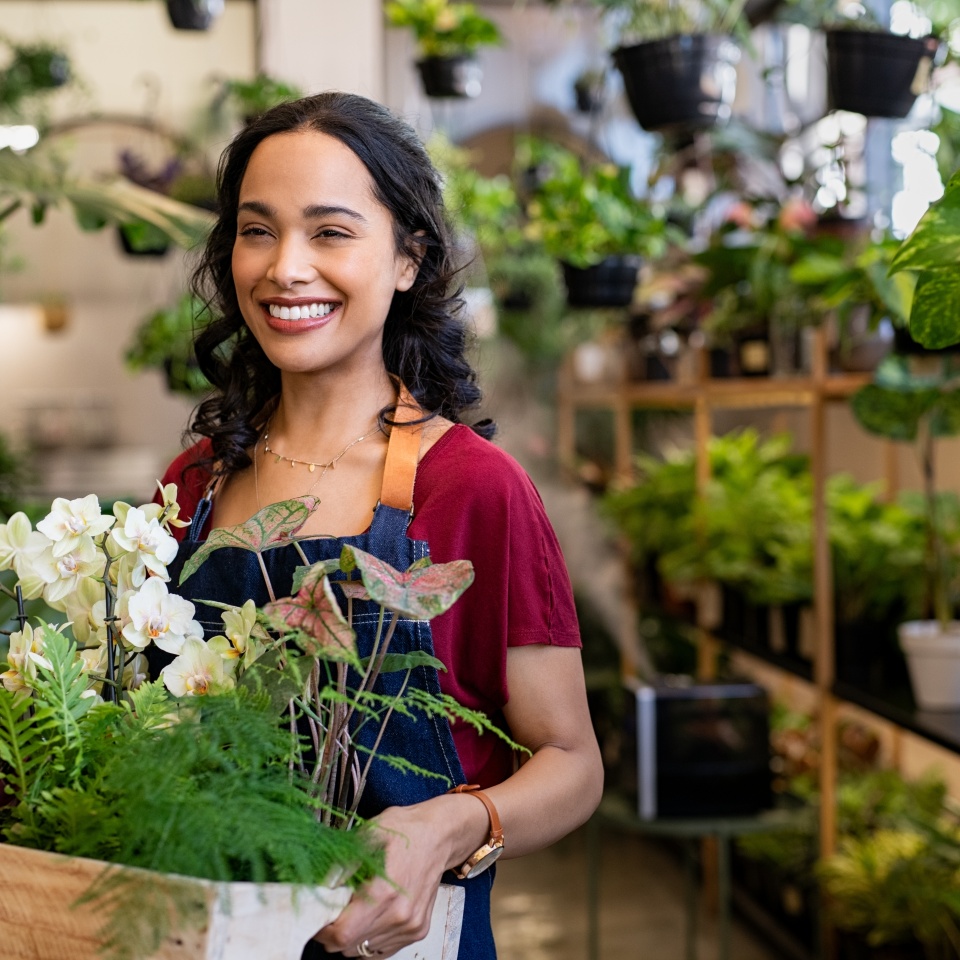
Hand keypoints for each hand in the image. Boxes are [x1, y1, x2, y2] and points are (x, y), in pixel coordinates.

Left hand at [312, 798, 473, 957]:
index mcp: (385, 892)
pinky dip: (369, 938)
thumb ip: (341, 862)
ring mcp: (410, 926)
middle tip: (333, 907)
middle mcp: (400, 915)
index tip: (317, 914)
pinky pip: (381, 950)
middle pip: (349, 946)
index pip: (341, 934)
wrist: (440, 834)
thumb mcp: (369, 835)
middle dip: (334, 931)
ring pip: (363, 950)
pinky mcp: (417, 931)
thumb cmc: (406, 830)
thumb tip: (318, 885)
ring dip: (352, 935)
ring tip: (355, 907)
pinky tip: (371, 915)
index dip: (322, 929)